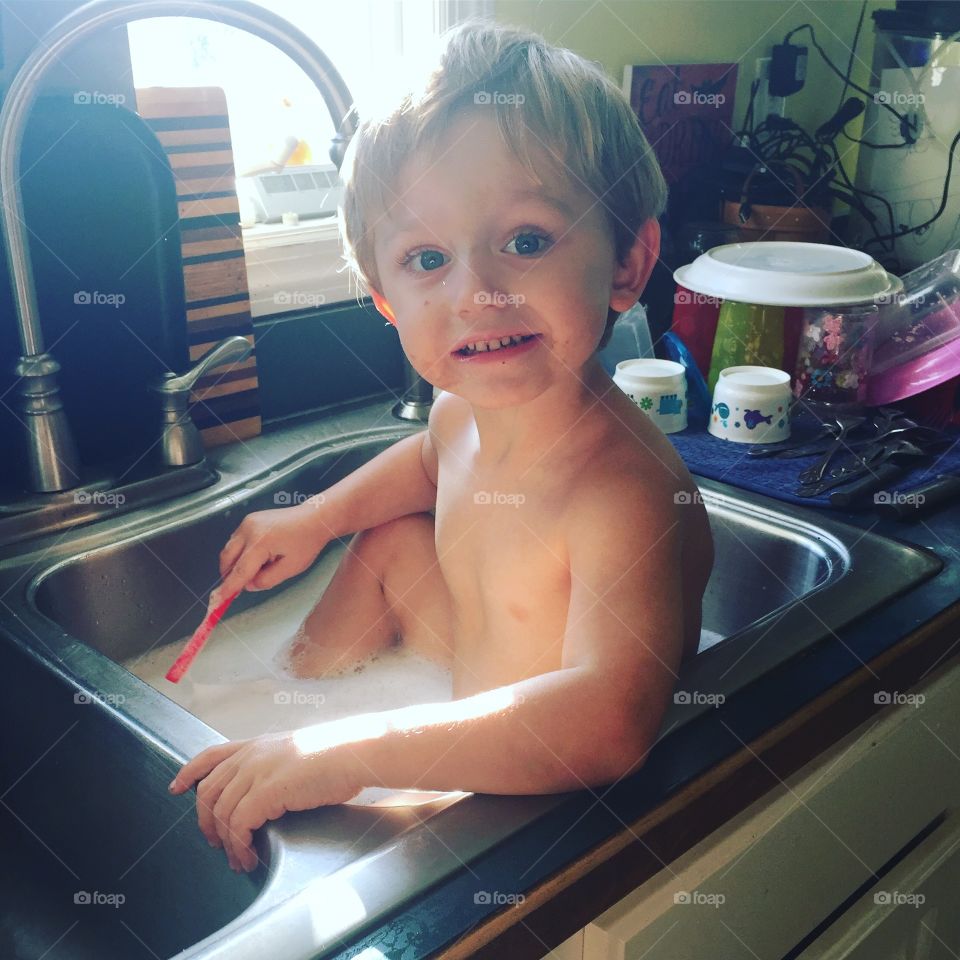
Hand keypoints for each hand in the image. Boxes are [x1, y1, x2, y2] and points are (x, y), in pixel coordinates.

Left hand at [168, 731, 364, 871]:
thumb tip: (264, 795)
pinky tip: (248, 855)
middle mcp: (251, 755)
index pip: (210, 755)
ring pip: (221, 812)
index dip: (188, 772)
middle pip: (209, 790)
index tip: (175, 788)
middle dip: (205, 822)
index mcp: (257, 745)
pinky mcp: (267, 790)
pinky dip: (238, 845)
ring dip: (225, 843)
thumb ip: (273, 767)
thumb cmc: (336, 755)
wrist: (355, 751)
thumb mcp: (296, 753)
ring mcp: (257, 771)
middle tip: (214, 843)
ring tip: (238, 860)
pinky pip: (238, 824)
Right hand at [212, 500, 332, 605]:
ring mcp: (247, 522)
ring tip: (256, 569)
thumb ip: (267, 580)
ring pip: (229, 549)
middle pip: (228, 559)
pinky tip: (257, 557)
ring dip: (234, 564)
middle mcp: (249, 529)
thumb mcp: (291, 568)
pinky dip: (240, 552)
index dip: (229, 587)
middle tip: (238, 589)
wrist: (315, 518)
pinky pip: (236, 540)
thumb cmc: (307, 542)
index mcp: (261, 542)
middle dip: (229, 575)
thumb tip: (249, 585)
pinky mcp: (249, 520)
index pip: (240, 570)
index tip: (218, 600)